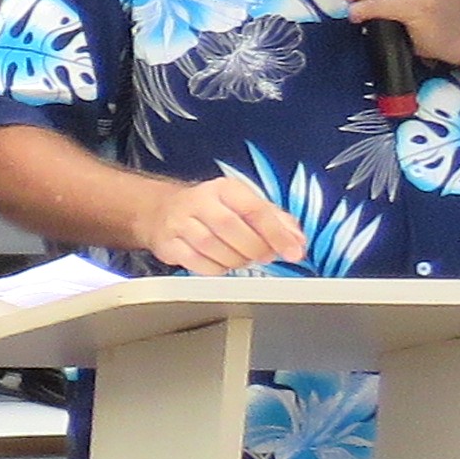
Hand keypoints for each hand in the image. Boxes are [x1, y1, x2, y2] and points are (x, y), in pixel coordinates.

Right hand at [136, 173, 309, 275]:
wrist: (162, 211)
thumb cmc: (211, 210)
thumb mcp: (244, 205)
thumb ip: (275, 221)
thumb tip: (297, 241)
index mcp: (225, 189)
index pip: (255, 209)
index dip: (277, 233)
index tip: (293, 252)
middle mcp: (199, 201)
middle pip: (231, 227)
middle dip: (254, 248)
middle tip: (264, 256)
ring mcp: (179, 222)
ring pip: (211, 246)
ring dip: (234, 260)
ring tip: (242, 259)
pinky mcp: (168, 243)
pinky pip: (195, 262)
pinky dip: (215, 269)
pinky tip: (221, 264)